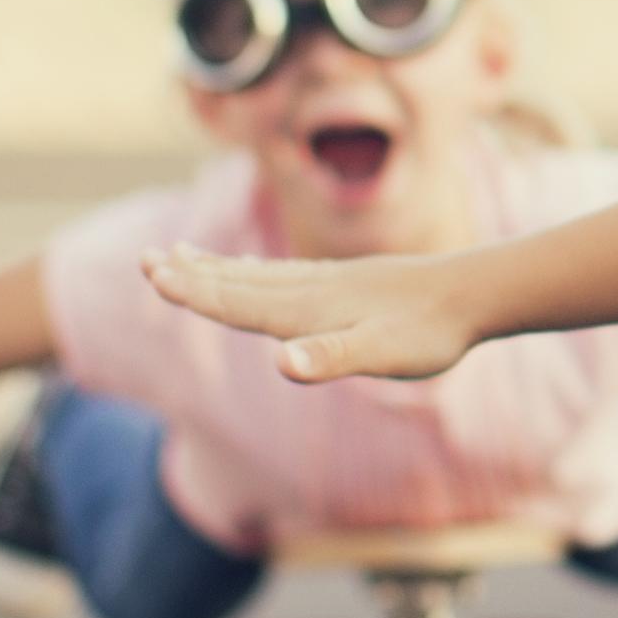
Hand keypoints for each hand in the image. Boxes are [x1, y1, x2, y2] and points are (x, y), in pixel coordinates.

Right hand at [148, 241, 486, 383]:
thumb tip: (281, 363)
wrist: (471, 294)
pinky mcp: (345, 284)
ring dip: (216, 269)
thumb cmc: (427, 334)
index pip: (237, 301)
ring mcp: (326, 284)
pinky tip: (253, 271)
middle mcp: (309, 292)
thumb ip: (329, 359)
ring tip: (181, 254)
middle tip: (146, 258)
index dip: (193, 291)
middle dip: (190, 275)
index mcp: (306, 312)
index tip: (152, 273)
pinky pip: (285, 276)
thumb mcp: (380, 355)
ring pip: (256, 276)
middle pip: (236, 283)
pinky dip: (255, 273)